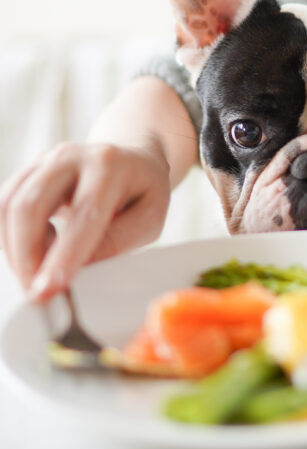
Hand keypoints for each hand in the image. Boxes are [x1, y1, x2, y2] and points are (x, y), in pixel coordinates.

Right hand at [0, 141, 171, 299]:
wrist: (132, 159)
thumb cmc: (143, 192)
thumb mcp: (149, 218)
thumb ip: (118, 241)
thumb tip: (78, 268)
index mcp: (110, 166)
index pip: (84, 213)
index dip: (64, 254)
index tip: (50, 288)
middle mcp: (72, 157)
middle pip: (31, 205)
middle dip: (27, 255)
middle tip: (36, 292)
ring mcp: (44, 161)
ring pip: (9, 205)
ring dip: (14, 249)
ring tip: (36, 275)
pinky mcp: (28, 172)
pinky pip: (4, 206)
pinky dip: (11, 237)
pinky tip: (36, 251)